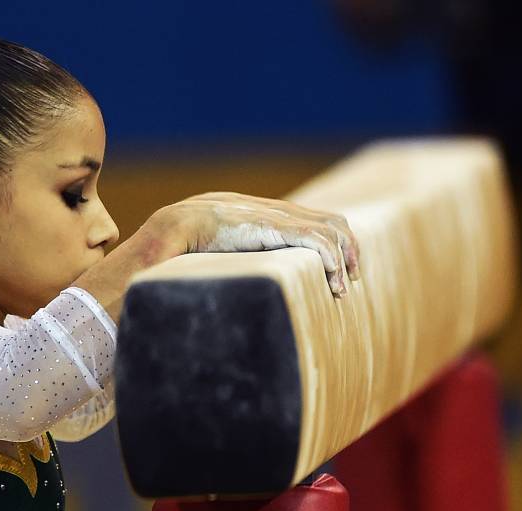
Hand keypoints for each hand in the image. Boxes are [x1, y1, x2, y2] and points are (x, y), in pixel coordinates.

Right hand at [156, 191, 360, 295]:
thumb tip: (231, 287)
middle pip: (331, 222)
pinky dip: (331, 262)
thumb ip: (234, 255)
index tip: (337, 273)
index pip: (314, 219)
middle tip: (349, 281)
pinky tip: (332, 284)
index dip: (332, 244)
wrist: (172, 227)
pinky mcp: (274, 227)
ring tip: (340, 289)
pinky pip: (317, 240)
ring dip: (343, 261)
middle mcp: (275, 210)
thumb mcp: (217, 248)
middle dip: (348, 251)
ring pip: (331, 231)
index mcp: (263, 213)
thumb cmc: (184, 244)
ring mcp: (275, 216)